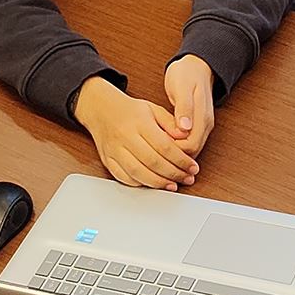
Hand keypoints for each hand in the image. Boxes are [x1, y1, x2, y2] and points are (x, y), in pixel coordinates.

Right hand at [72, 77, 198, 190]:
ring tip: (173, 185)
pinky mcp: (107, 160)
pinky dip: (139, 184)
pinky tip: (152, 184)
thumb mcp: (154, 109)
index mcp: (140, 122)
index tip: (193, 167)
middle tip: (187, 178)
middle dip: (173, 174)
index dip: (181, 160)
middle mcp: (125, 137)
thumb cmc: (130, 110)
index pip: (164, 146)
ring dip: (158, 183)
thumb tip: (187, 137)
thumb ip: (171, 123)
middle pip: (152, 162)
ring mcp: (114, 150)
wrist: (101, 109)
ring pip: (137, 173)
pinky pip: (123, 177)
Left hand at [165, 55, 215, 156]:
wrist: (196, 67)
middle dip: (173, 155)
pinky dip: (175, 146)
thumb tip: (185, 128)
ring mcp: (202, 127)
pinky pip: (187, 144)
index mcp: (203, 118)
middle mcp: (205, 126)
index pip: (191, 146)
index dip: (174, 150)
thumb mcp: (183, 87)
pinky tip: (162, 141)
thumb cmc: (187, 74)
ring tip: (155, 145)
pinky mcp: (196, 127)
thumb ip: (185, 108)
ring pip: (189, 151)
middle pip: (191, 153)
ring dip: (174, 152)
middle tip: (152, 146)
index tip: (157, 143)